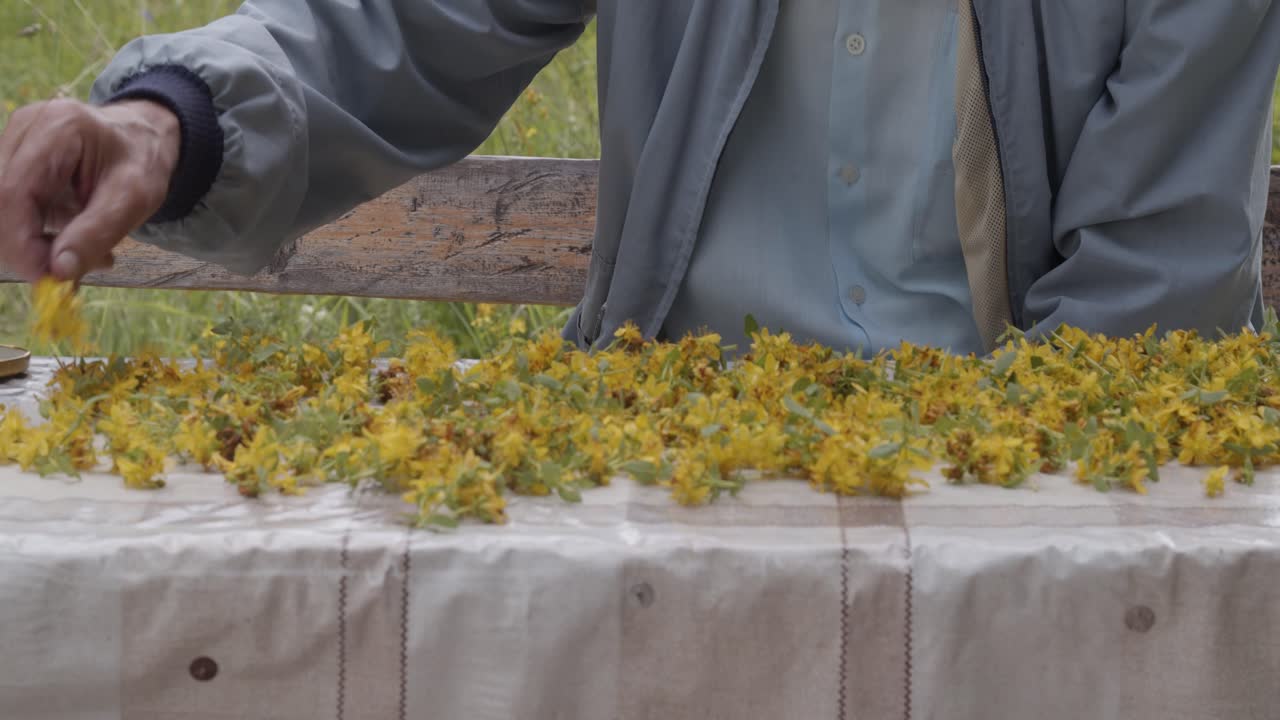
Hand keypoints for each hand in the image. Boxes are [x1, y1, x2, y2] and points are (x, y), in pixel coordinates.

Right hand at [0, 98, 179, 282]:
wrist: (141, 139)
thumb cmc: (142, 162)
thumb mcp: (135, 199)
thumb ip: (97, 233)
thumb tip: (59, 271)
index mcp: (57, 128)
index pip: (11, 193)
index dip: (20, 243)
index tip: (47, 278)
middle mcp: (25, 127)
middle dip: (29, 247)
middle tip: (71, 273)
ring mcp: (13, 141)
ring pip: (2, 209)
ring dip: (36, 243)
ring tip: (88, 251)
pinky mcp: (12, 160)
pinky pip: (10, 208)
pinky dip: (37, 234)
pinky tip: (73, 237)